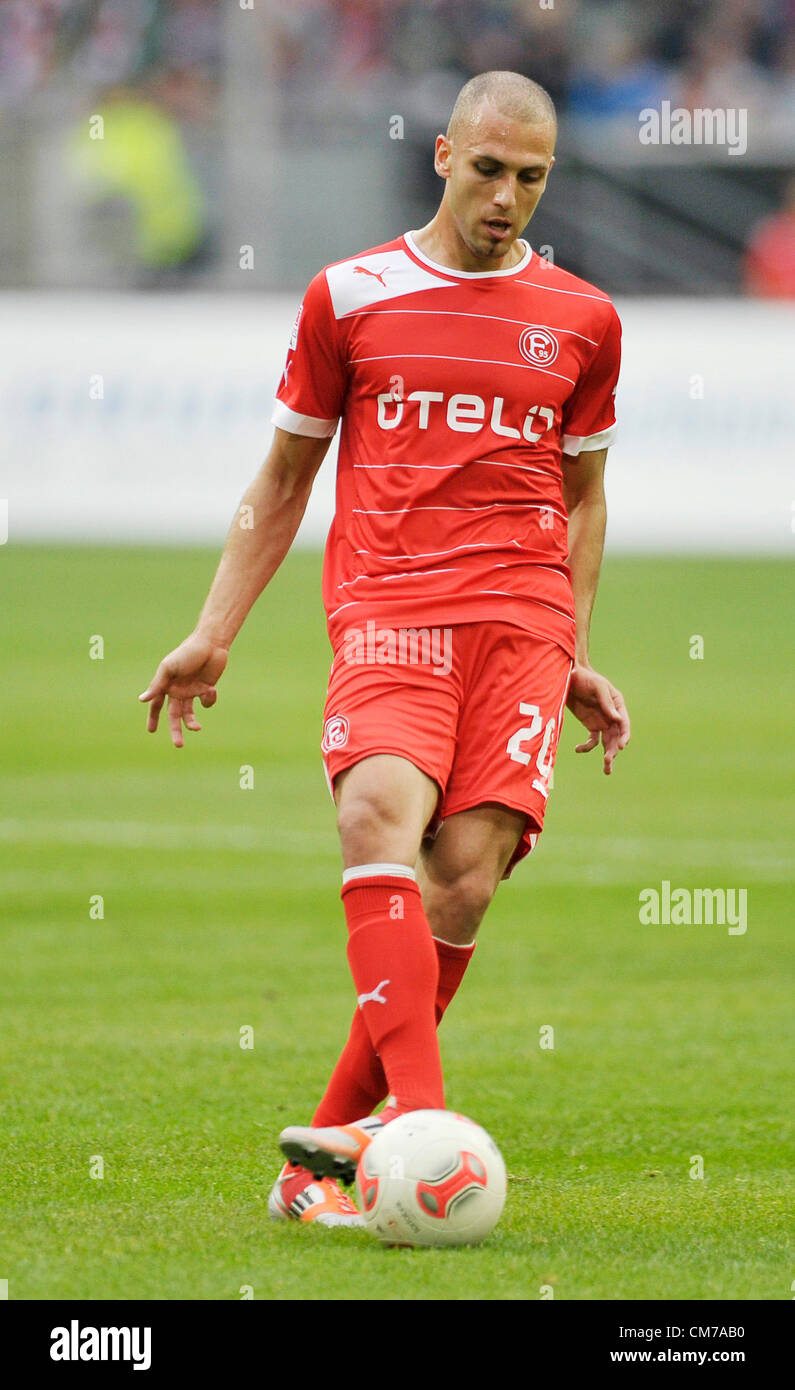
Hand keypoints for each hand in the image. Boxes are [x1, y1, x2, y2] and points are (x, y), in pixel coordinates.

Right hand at [139, 633, 227, 747]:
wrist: (211, 645)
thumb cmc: (187, 653)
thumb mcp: (168, 668)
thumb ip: (157, 685)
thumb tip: (141, 700)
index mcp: (166, 685)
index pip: (156, 705)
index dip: (153, 718)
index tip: (151, 731)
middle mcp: (177, 690)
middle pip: (174, 715)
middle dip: (175, 730)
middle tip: (178, 745)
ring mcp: (192, 691)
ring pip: (190, 713)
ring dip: (192, 723)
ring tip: (197, 728)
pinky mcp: (206, 689)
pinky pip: (206, 702)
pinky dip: (209, 699)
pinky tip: (210, 688)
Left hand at [566, 663, 629, 774]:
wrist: (570, 676)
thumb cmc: (586, 678)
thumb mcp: (598, 687)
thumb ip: (607, 703)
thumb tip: (617, 719)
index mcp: (618, 705)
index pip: (624, 724)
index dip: (624, 736)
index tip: (621, 747)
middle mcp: (612, 716)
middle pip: (616, 736)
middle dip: (614, 750)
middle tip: (608, 761)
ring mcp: (602, 722)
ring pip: (607, 742)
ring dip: (608, 755)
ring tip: (607, 770)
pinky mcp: (591, 725)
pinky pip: (592, 741)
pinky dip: (586, 747)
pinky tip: (577, 749)